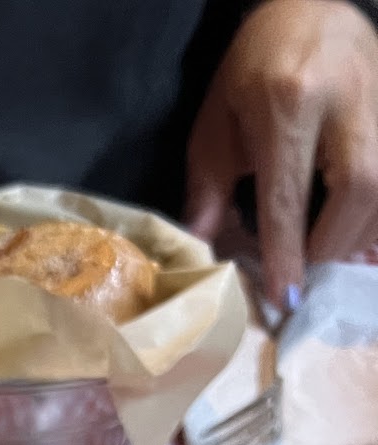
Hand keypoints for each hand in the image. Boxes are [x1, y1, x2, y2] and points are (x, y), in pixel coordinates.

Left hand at [187, 0, 377, 306]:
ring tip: (333, 256)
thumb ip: (208, 186)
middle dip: (334, 243)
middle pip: (359, 188)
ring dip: (361, 234)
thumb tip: (201, 247)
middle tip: (309, 271)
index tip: (287, 296)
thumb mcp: (218, 121)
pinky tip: (362, 236)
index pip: (289, 193)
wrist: (310, 3)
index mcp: (289, 102)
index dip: (288, 251)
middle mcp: (345, 100)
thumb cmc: (255, 67)